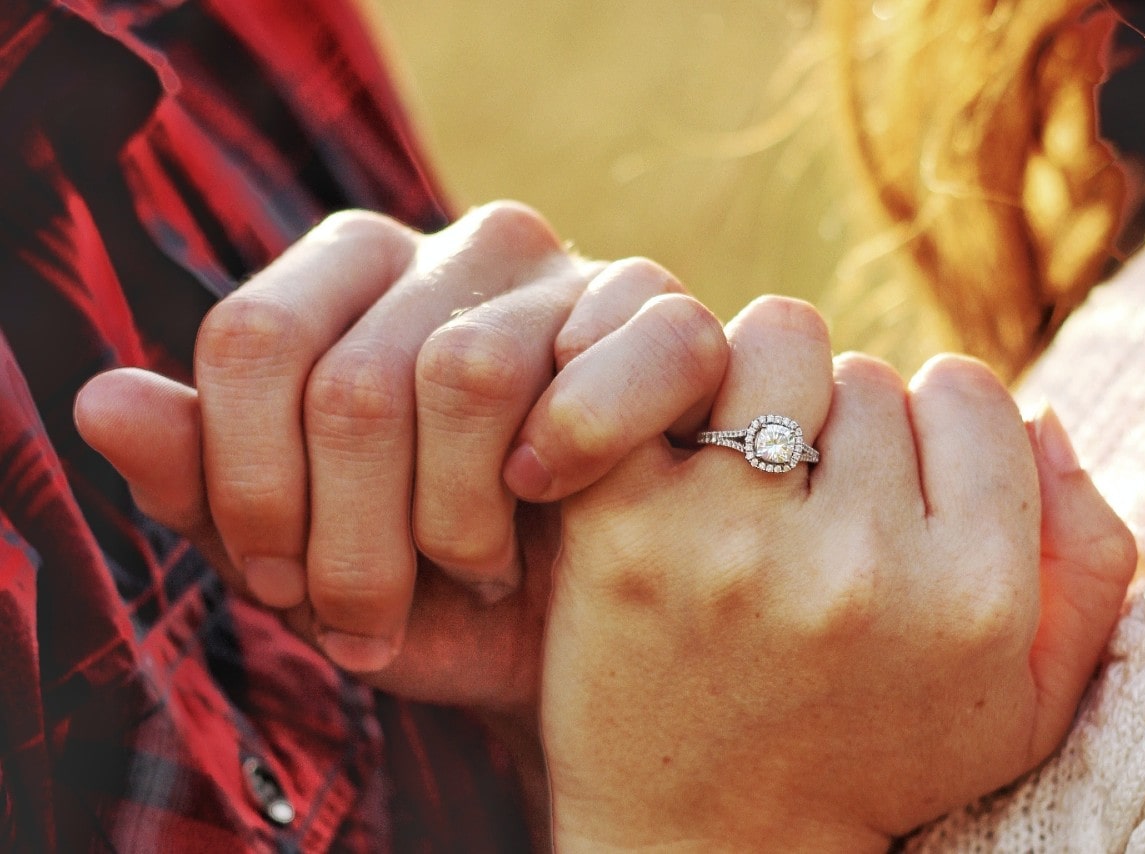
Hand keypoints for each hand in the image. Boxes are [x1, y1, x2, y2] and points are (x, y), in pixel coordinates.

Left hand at [73, 202, 727, 709]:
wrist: (569, 635)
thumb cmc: (426, 590)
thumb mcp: (300, 560)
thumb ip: (201, 482)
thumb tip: (102, 401)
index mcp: (353, 270)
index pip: (253, 335)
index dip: (249, 484)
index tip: (274, 585)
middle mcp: (459, 245)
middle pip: (354, 377)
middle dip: (352, 541)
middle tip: (371, 621)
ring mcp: (567, 271)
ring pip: (465, 372)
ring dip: (458, 520)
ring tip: (475, 572)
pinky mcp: (665, 315)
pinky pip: (615, 355)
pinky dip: (577, 448)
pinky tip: (557, 498)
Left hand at [540, 297, 1135, 850]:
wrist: (711, 841)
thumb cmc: (876, 759)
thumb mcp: (1026, 702)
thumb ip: (1090, 560)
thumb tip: (1047, 415)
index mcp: (973, 597)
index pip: (971, 395)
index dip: (934, 432)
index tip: (897, 486)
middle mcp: (860, 566)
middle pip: (867, 375)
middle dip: (845, 428)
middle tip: (812, 503)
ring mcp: (735, 543)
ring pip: (776, 346)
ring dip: (766, 391)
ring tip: (748, 471)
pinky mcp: (629, 529)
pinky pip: (668, 374)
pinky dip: (674, 392)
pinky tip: (675, 456)